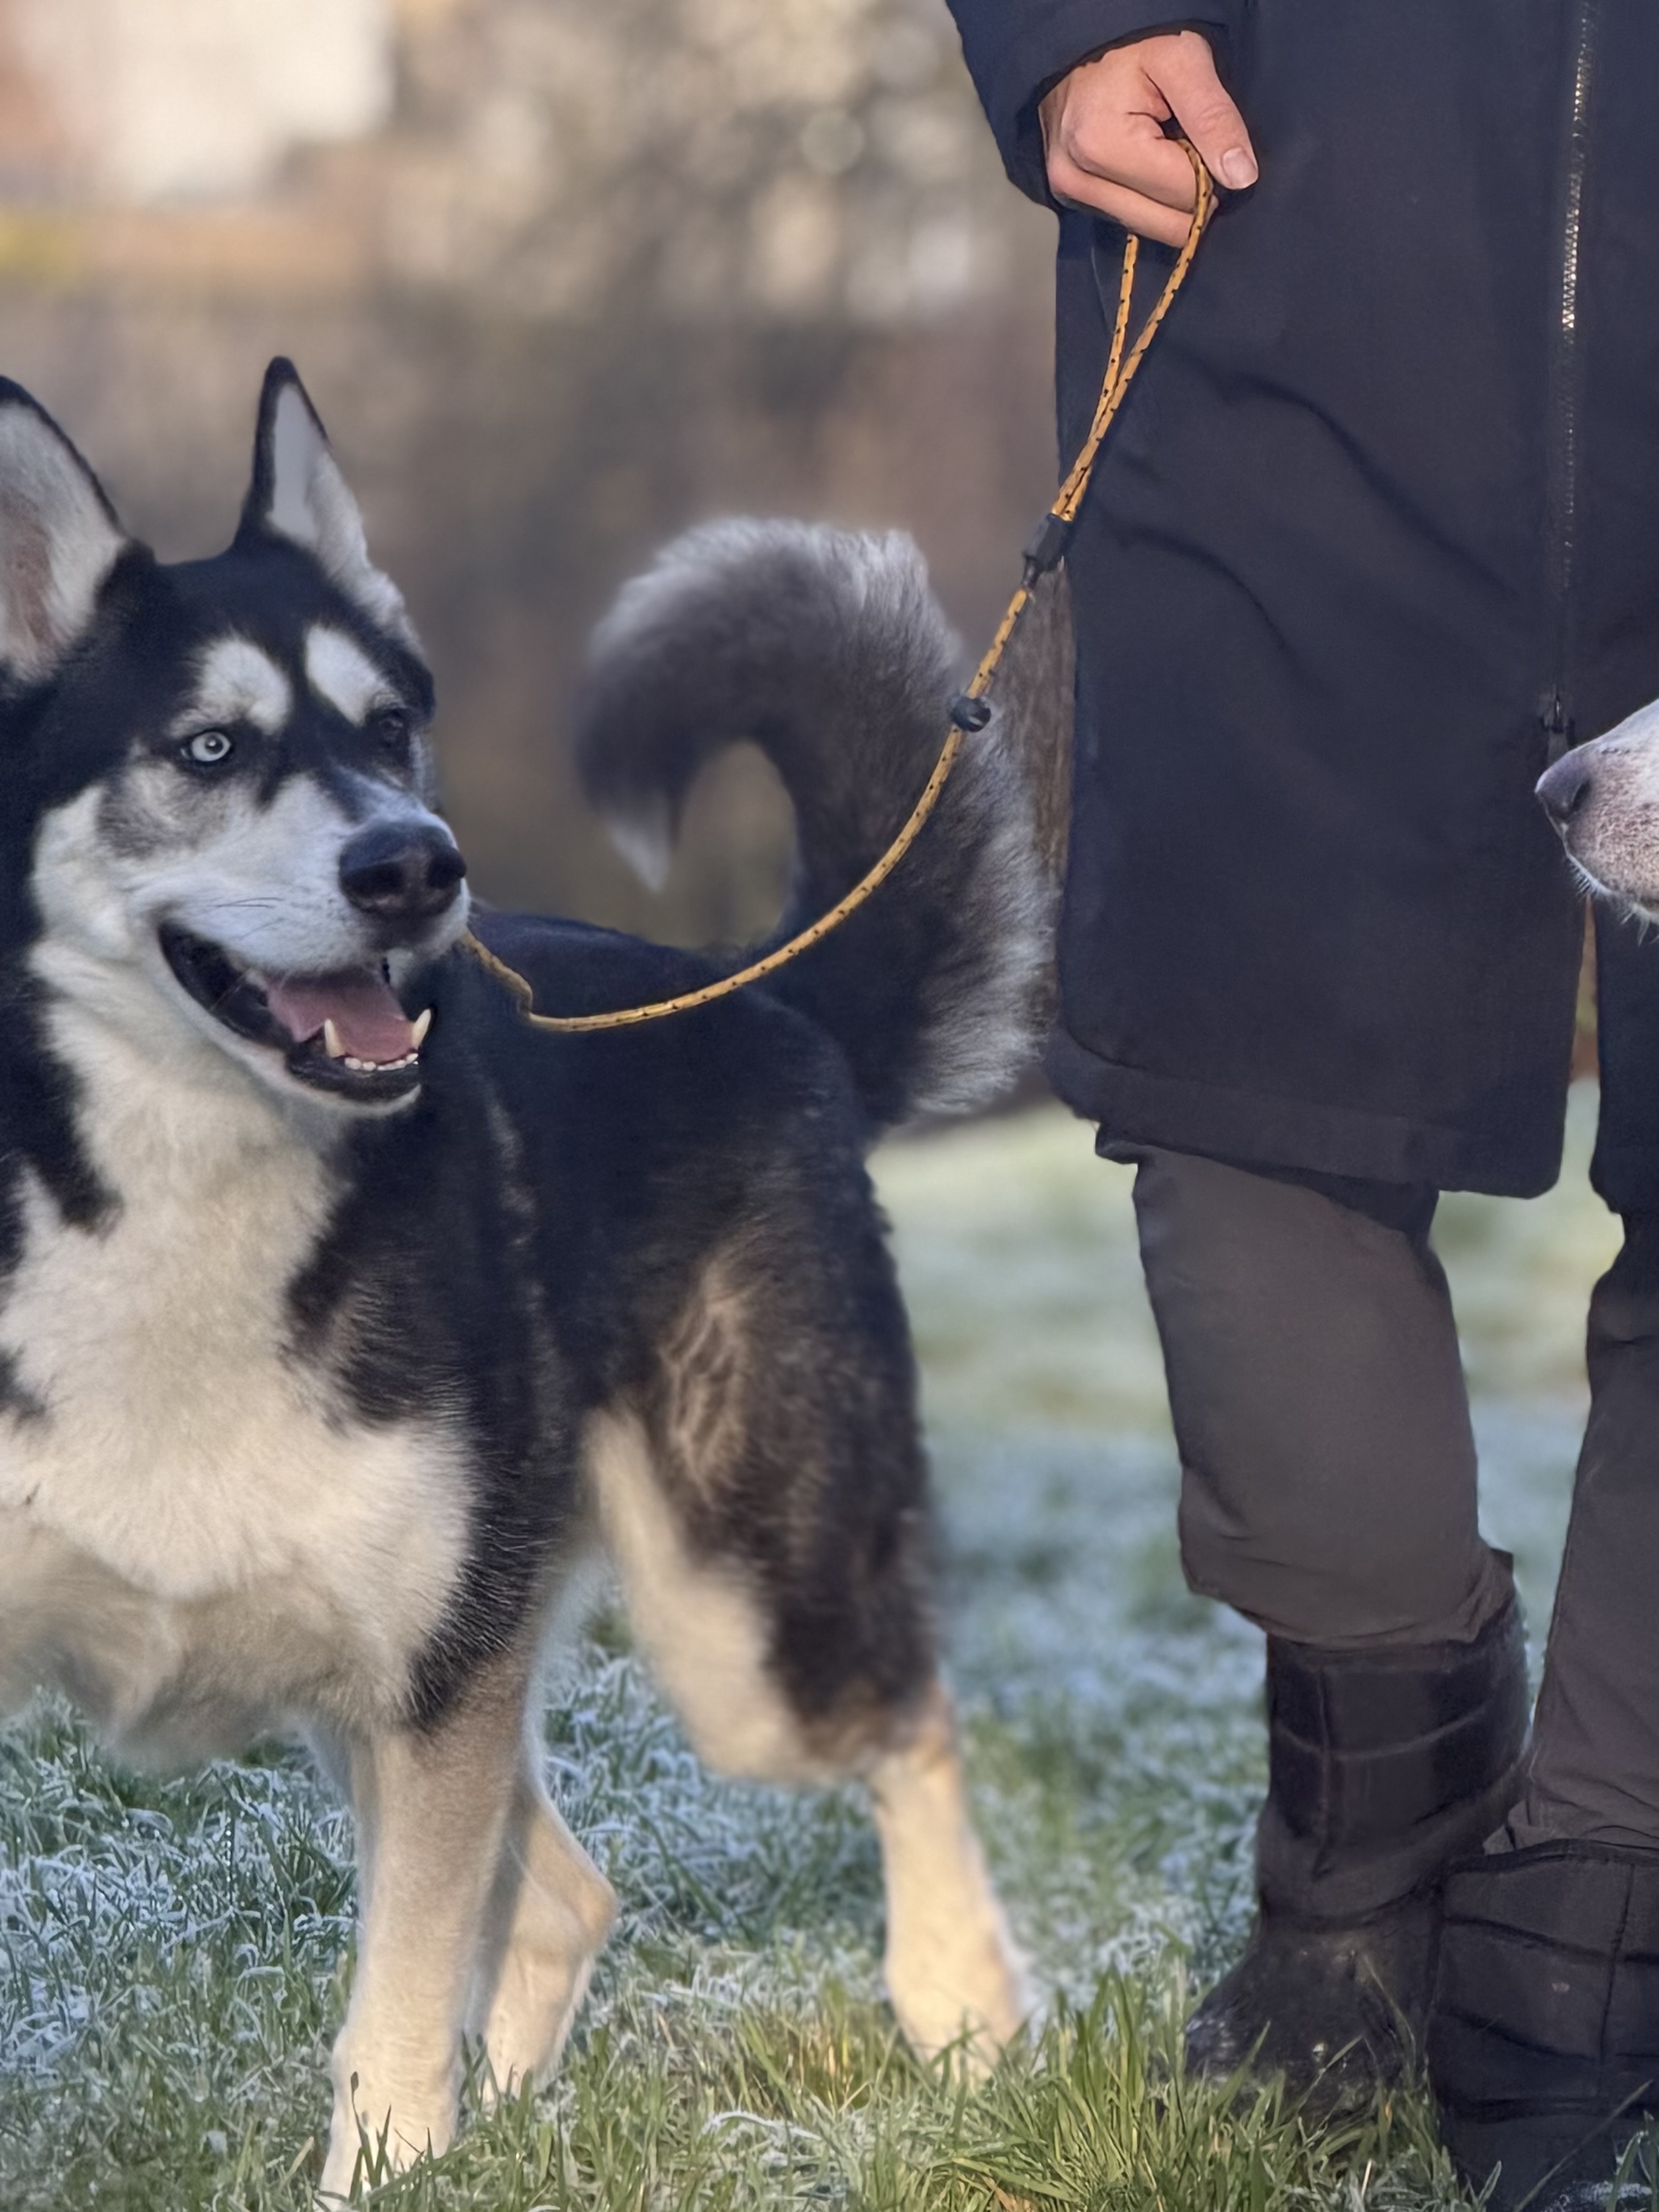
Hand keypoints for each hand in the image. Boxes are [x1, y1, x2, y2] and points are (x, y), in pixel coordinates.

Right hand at [1040, 31, 1256, 244]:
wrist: (1081, 42)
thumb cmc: (1132, 43)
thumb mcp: (1182, 59)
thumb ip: (1213, 116)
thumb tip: (1241, 177)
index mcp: (1101, 146)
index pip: (1184, 194)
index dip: (1210, 170)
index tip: (1205, 136)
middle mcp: (1078, 181)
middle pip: (1167, 224)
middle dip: (1190, 192)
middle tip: (1187, 143)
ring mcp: (1071, 194)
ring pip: (1150, 229)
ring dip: (1170, 199)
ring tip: (1164, 148)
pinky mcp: (1071, 199)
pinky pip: (1129, 220)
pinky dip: (1149, 199)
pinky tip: (1145, 161)